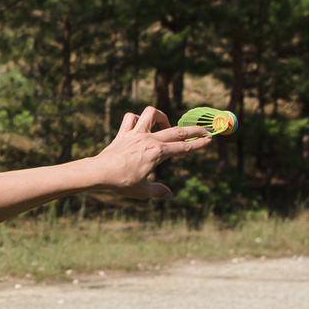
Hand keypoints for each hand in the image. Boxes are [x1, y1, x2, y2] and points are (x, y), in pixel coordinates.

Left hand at [90, 107, 211, 200]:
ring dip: (162, 116)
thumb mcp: (142, 192)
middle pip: (177, 131)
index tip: (210, 139)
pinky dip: (137, 119)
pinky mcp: (123, 133)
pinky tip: (141, 126)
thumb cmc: (120, 183)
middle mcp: (149, 140)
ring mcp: (135, 134)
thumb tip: (169, 194)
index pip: (184, 148)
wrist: (98, 172)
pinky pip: (131, 118)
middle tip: (205, 129)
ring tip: (166, 126)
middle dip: (194, 130)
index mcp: (158, 153)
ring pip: (152, 114)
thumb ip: (158, 191)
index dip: (199, 144)